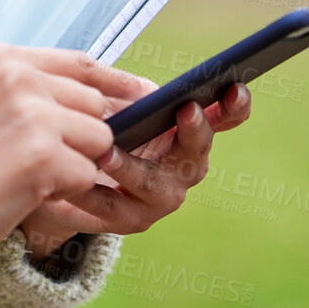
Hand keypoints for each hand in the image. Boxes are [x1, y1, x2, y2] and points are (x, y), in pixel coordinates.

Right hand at [0, 43, 150, 282]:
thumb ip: (25, 92)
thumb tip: (96, 97)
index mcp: (2, 58)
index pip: (81, 64)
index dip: (117, 84)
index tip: (143, 98)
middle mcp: (18, 76)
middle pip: (96, 106)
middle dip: (84, 140)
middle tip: (44, 167)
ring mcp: (32, 113)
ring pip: (99, 141)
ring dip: (76, 167)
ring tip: (28, 180)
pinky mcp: (42, 155)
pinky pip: (87, 175)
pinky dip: (67, 194)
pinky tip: (26, 196)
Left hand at [20, 81, 252, 262]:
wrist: (76, 174)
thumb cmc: (110, 129)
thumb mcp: (125, 104)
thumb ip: (137, 95)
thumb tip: (144, 92)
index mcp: (189, 135)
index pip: (223, 119)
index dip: (234, 106)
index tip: (235, 86)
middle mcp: (185, 169)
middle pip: (196, 151)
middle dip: (193, 130)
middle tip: (187, 109)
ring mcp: (161, 199)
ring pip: (149, 183)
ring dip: (128, 168)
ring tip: (106, 154)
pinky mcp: (129, 220)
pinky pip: (109, 206)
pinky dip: (90, 193)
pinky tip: (73, 182)